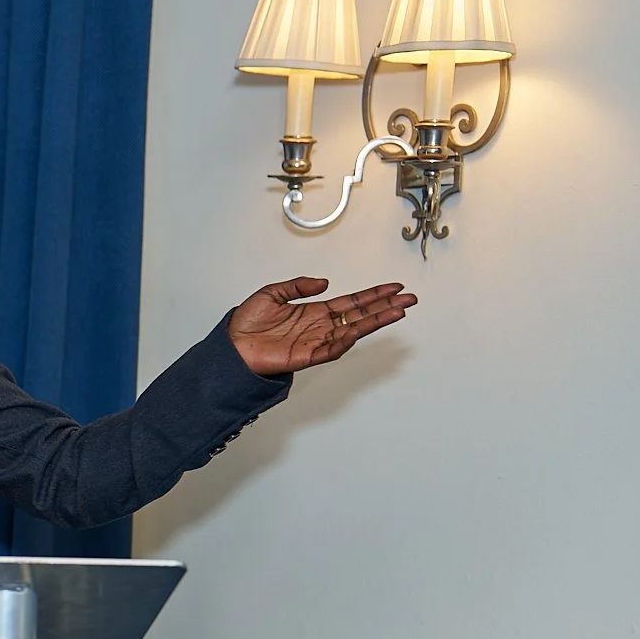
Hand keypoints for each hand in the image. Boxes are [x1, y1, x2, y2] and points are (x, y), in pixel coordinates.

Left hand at [228, 276, 417, 375]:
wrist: (230, 345)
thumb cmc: (247, 323)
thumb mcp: (272, 293)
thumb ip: (298, 285)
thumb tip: (325, 283)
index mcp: (315, 311)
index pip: (352, 302)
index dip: (373, 295)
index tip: (394, 288)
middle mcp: (320, 326)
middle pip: (360, 315)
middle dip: (386, 307)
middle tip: (409, 299)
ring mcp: (316, 341)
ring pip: (353, 330)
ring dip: (375, 321)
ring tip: (396, 311)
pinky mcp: (306, 356)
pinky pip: (331, 349)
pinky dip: (344, 341)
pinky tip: (358, 330)